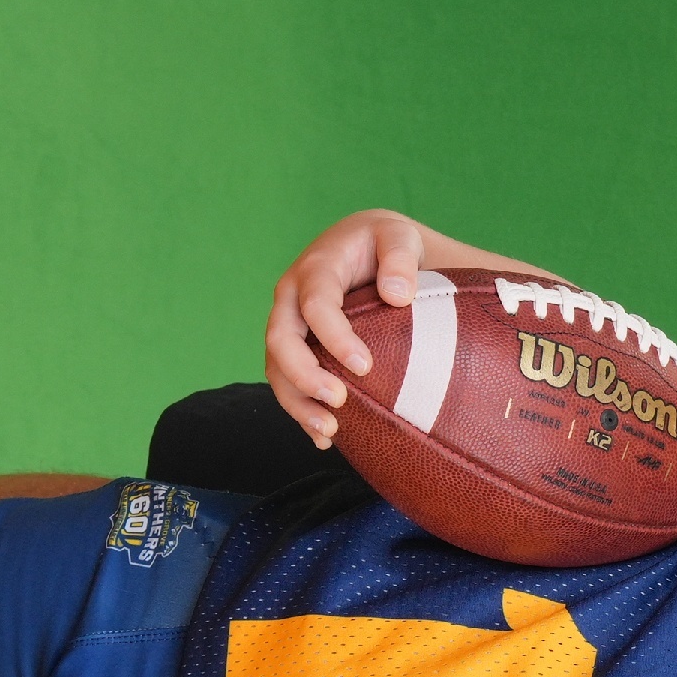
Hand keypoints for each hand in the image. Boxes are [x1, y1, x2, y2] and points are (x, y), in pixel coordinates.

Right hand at [265, 208, 436, 447]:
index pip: (315, 304)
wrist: (371, 248)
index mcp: (316, 269)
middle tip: (339, 401)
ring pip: (276, 367)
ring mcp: (290, 324)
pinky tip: (325, 439)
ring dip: (297, 402)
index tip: (365, 367)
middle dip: (304, 375)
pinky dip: (301, 410)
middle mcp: (292, 297)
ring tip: (329, 432)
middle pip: (281, 339)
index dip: (334, 337)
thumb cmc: (388, 243)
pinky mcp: (297, 347)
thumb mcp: (399, 236)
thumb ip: (400, 258)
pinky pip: (287, 381)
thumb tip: (397, 294)